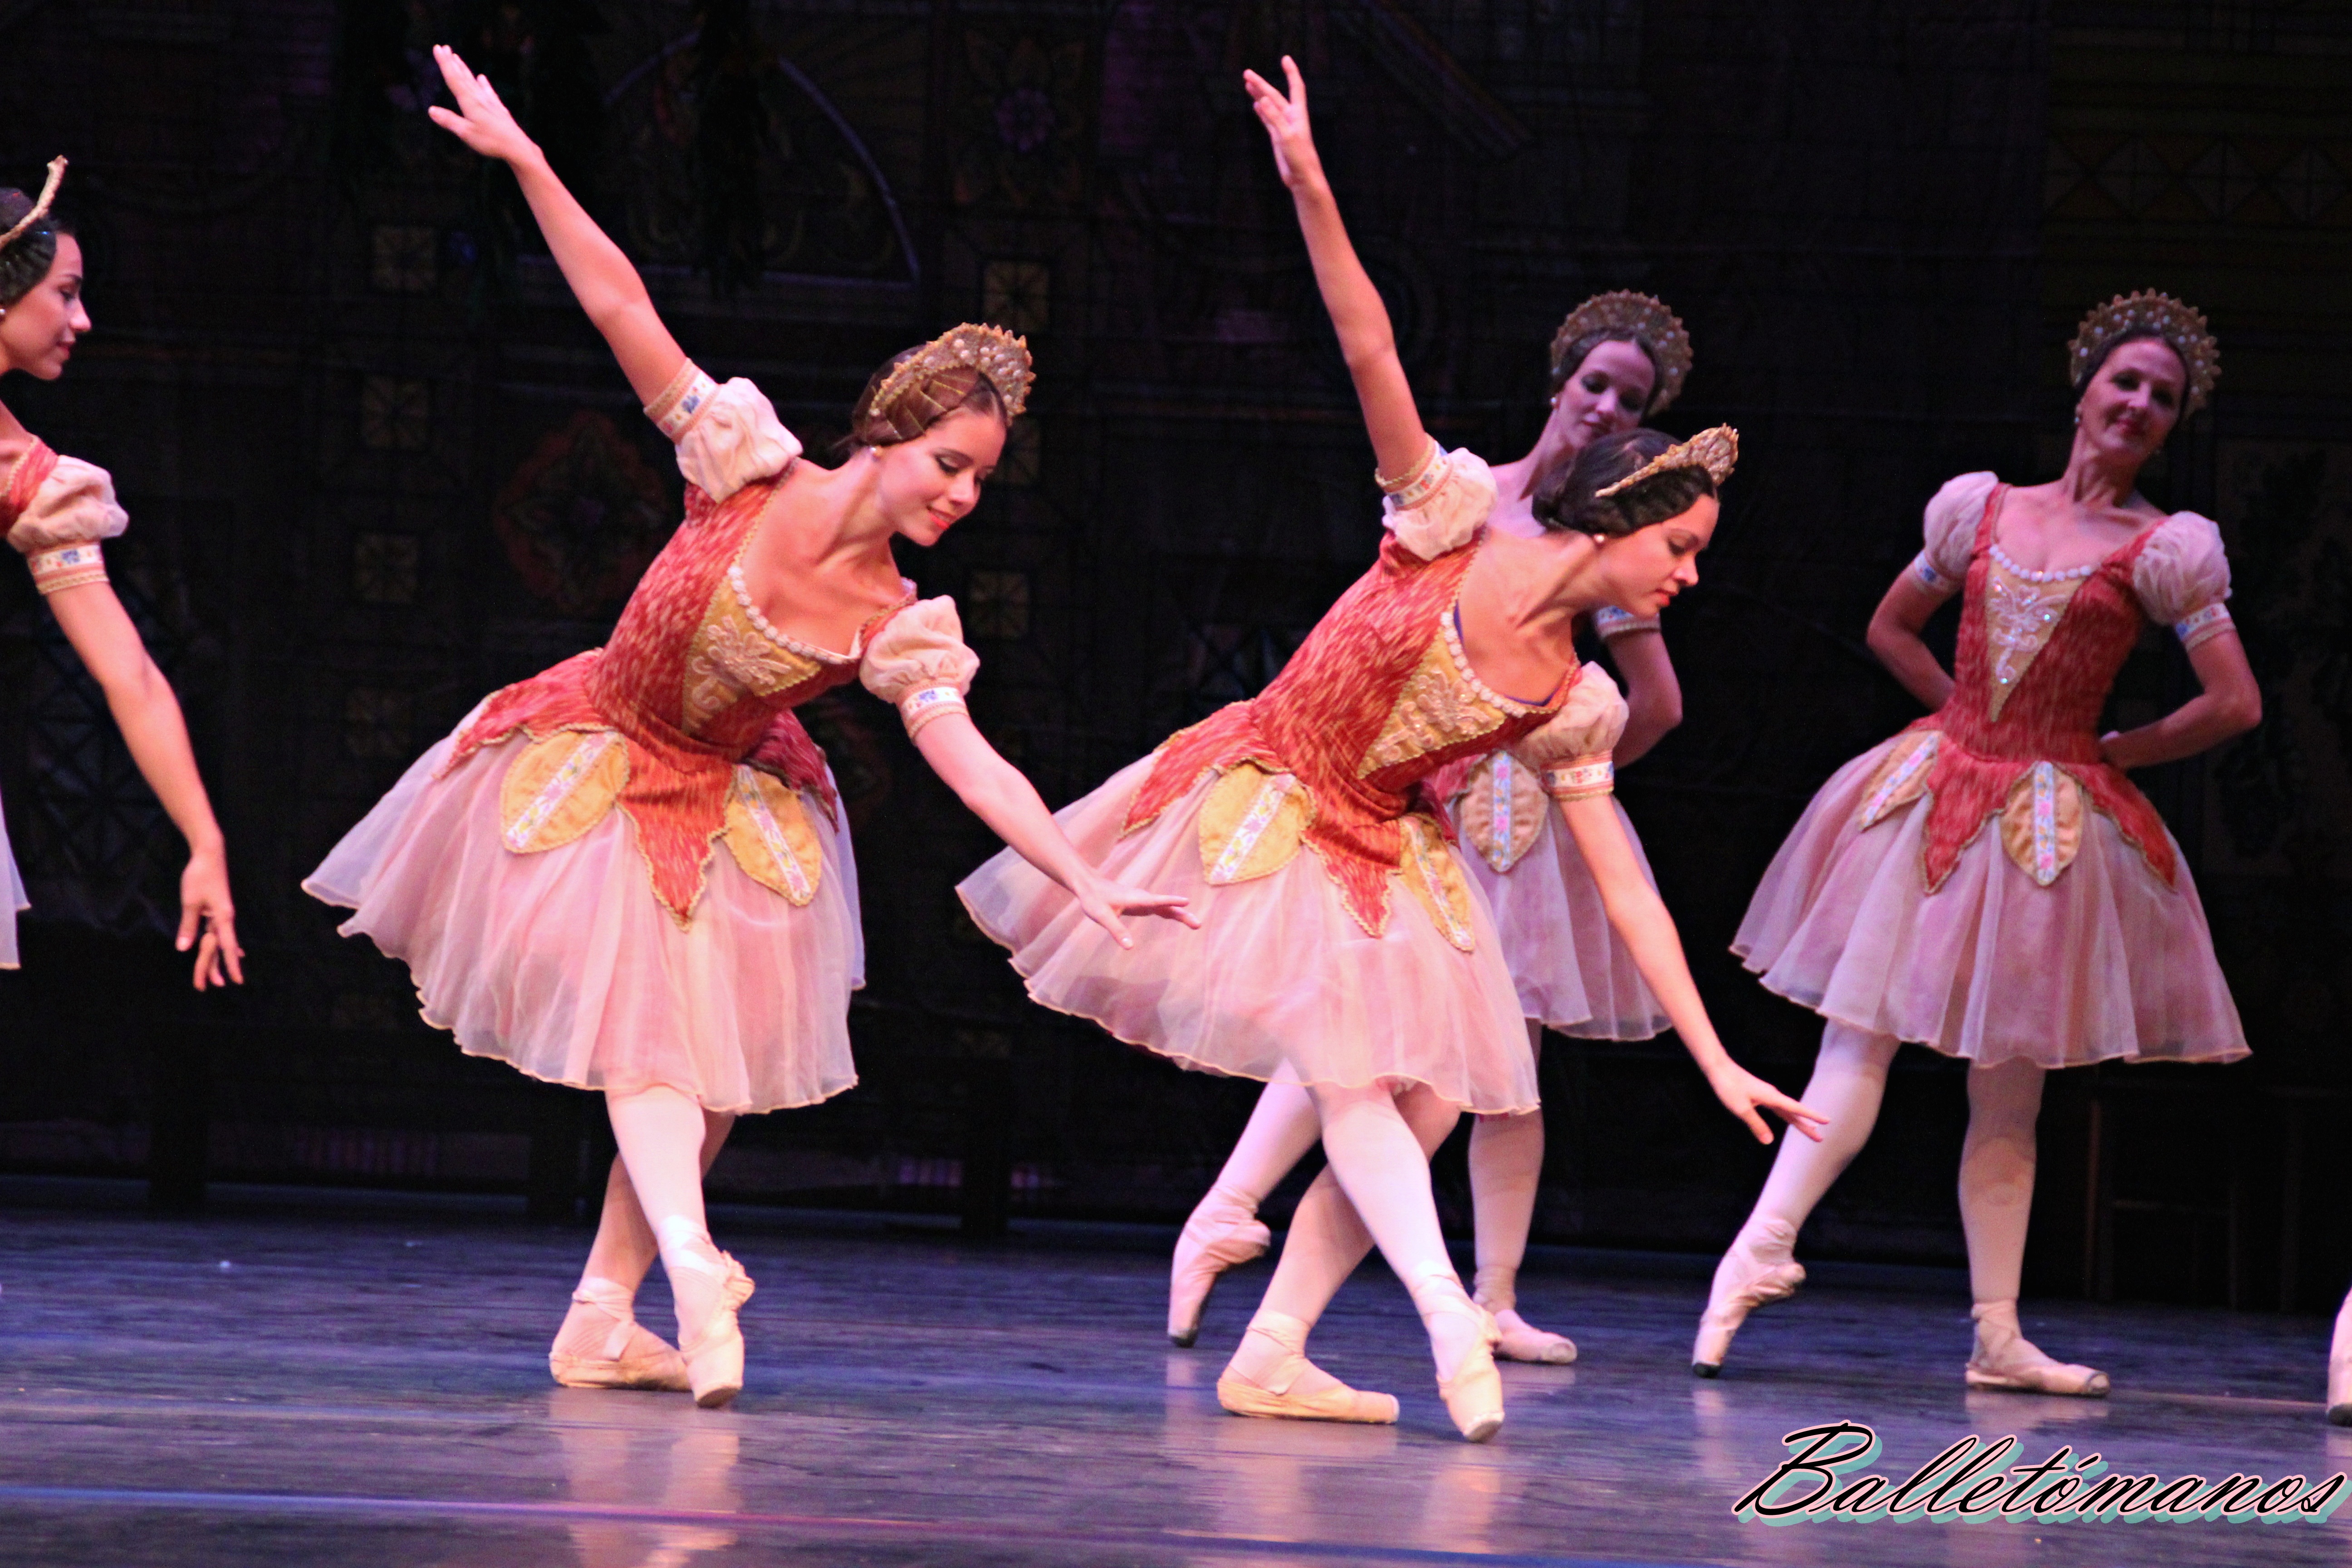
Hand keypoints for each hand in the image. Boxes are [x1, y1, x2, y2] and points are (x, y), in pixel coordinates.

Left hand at [177, 844, 243, 990]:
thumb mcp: (190, 902)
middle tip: (207, 986)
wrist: (210, 855)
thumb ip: (188, 926)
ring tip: (218, 979)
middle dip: (214, 968)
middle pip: (221, 948)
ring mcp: (223, 915)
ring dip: (217, 960)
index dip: (230, 965)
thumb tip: (184, 948)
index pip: (227, 946)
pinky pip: (221, 933)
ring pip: (220, 943)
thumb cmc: (200, 876)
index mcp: (222, 917)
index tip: (235, 981)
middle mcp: (225, 919)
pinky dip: (225, 946)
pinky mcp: (218, 911)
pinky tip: (234, 952)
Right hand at [426, 44, 540, 165]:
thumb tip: (431, 110)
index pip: (454, 79)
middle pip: (463, 77)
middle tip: (444, 47)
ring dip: (464, 69)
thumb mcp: (466, 133)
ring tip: (457, 58)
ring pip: (474, 82)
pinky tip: (482, 78)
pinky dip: (484, 84)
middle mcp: (480, 98)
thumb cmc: (492, 142)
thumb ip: (449, 121)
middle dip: (452, 62)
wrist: (518, 147)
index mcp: (470, 102)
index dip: (445, 63)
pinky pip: (489, 92)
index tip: (438, 48)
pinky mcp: (499, 109)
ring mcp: (490, 103)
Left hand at [1072, 870, 1198, 949]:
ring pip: (1166, 907)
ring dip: (1180, 914)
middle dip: (1182, 914)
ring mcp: (1144, 901)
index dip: (1171, 901)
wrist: (1090, 886)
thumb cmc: (1095, 900)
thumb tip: (1130, 947)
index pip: (1156, 901)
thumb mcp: (1102, 917)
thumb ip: (1117, 930)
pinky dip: (1171, 913)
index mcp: (1136, 899)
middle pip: (1166, 906)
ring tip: (1195, 924)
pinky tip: (1179, 918)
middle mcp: (1143, 898)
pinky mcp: (1142, 904)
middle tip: (1198, 924)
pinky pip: (1160, 909)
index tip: (1187, 902)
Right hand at [1242, 56, 1324, 191]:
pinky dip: (1261, 111)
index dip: (1291, 72)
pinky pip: (1267, 120)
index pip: (1295, 87)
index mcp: (1297, 113)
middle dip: (1262, 84)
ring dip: (1259, 94)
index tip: (1285, 58)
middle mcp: (1291, 117)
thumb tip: (1262, 99)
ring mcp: (1283, 126)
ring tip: (1248, 83)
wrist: (1302, 177)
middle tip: (1246, 73)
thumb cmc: (1299, 157)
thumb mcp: (1287, 135)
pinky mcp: (1277, 137)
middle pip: (1275, 95)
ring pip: (1269, 106)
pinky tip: (1255, 104)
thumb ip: (1275, 117)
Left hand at [1705, 1060, 1825, 1145]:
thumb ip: (1756, 1124)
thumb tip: (1769, 1142)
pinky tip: (1788, 1117)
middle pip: (1793, 1113)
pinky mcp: (1760, 1094)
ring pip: (1786, 1111)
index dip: (1811, 1116)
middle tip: (1820, 1138)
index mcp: (1772, 1097)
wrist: (1719, 1068)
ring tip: (1811, 1130)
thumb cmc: (1729, 1087)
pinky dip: (1786, 1115)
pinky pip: (1778, 1108)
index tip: (1827, 1121)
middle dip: (1807, 1126)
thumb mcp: (1742, 1109)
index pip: (1796, 1109)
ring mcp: (1767, 1094)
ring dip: (1798, 1121)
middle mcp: (1772, 1095)